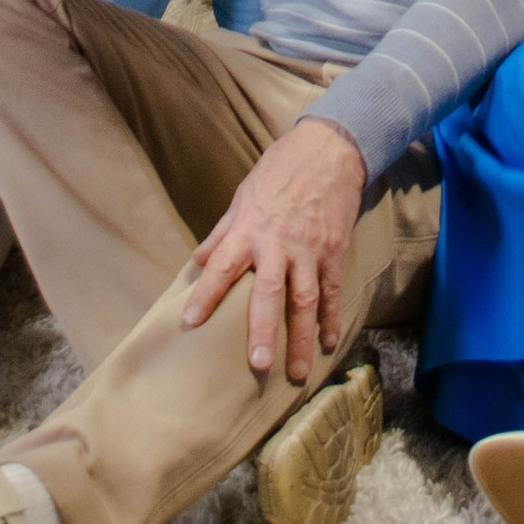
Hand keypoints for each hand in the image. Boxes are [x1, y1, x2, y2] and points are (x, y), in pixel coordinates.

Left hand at [181, 117, 367, 384]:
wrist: (328, 150)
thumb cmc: (280, 171)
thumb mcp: (243, 195)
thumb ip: (222, 232)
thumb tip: (198, 260)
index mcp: (249, 227)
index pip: (221, 266)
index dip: (205, 294)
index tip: (190, 323)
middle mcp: (278, 242)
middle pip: (268, 293)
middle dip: (263, 330)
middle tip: (257, 365)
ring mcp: (309, 248)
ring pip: (304, 300)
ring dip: (301, 338)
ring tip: (296, 373)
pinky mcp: (333, 250)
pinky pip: (331, 290)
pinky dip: (331, 318)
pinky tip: (329, 342)